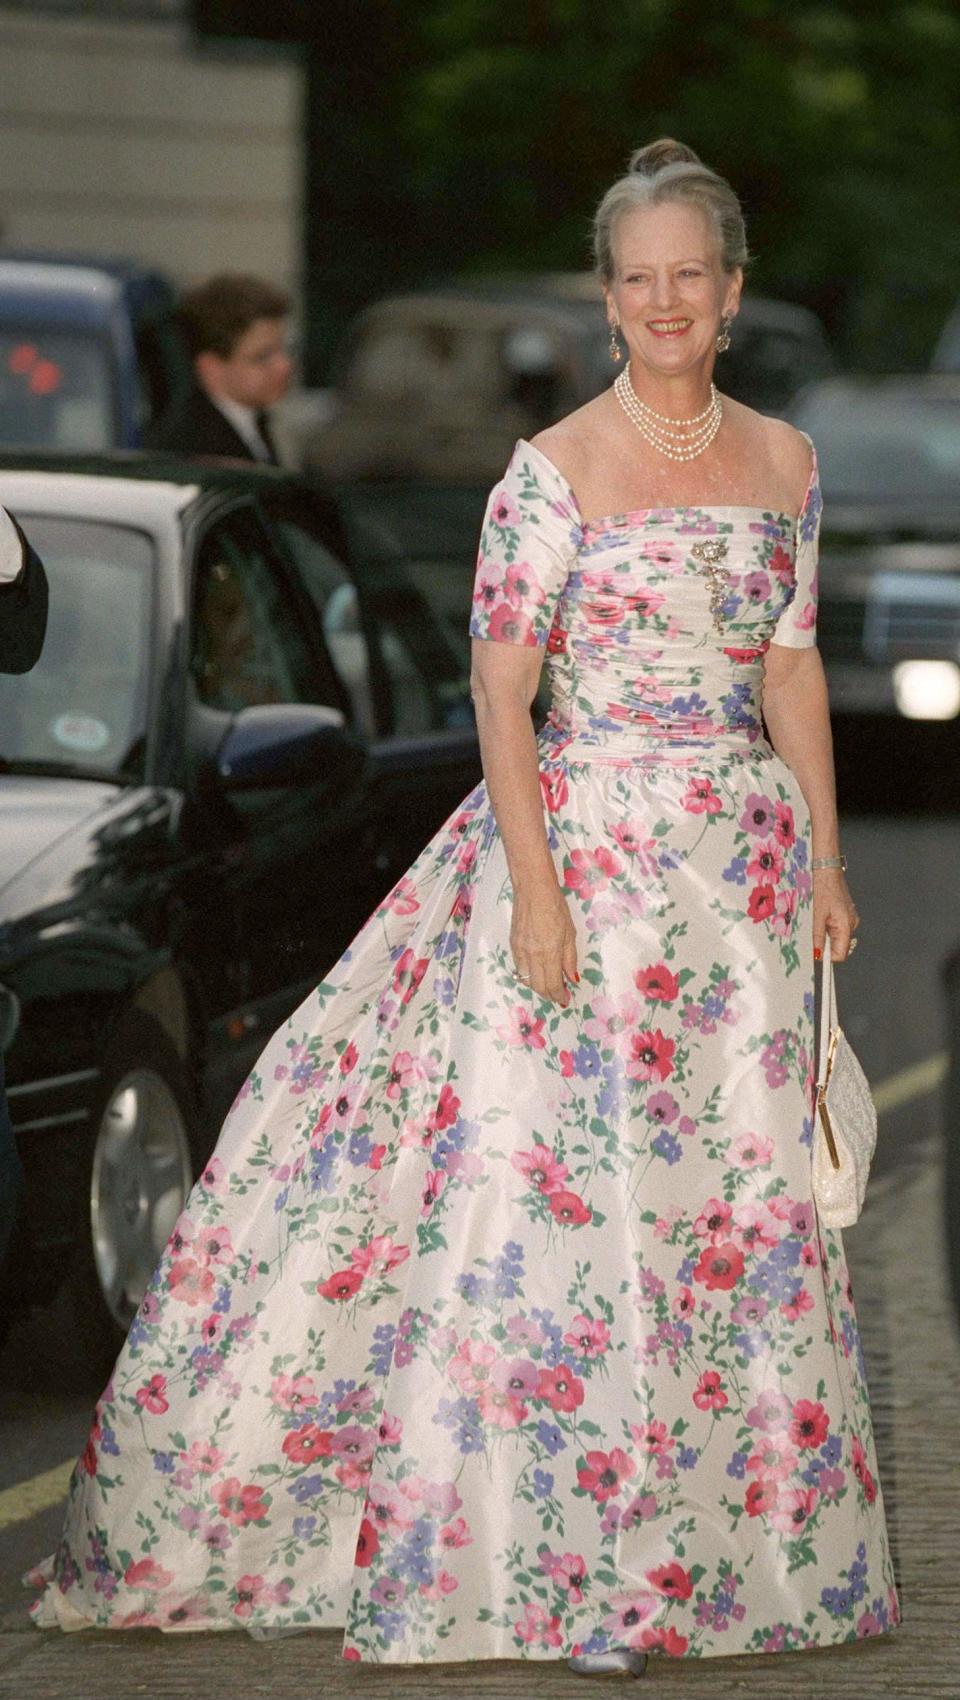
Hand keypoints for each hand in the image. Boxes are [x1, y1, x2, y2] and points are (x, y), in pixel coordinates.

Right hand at [511, 879, 578, 1006]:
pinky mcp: (512, 945)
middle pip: (538, 986)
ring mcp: (520, 951)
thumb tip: (572, 979)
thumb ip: (569, 958)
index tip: (565, 1000)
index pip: (552, 984)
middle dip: (549, 995)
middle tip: (558, 997)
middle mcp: (532, 956)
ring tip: (548, 986)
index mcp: (549, 953)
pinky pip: (519, 968)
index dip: (559, 996)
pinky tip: (536, 973)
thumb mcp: (570, 933)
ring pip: (526, 980)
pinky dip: (528, 976)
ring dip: (538, 987)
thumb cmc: (556, 908)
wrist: (532, 890)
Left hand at [813, 868, 859, 962]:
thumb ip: (818, 936)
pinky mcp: (845, 913)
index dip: (828, 957)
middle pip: (839, 946)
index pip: (841, 954)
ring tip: (818, 919)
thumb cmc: (823, 888)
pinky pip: (836, 927)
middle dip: (825, 944)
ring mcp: (849, 918)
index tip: (816, 957)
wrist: (827, 870)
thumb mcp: (816, 915)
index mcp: (846, 926)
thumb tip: (817, 953)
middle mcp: (851, 923)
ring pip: (837, 937)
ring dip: (825, 934)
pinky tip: (821, 914)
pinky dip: (827, 926)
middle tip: (814, 933)